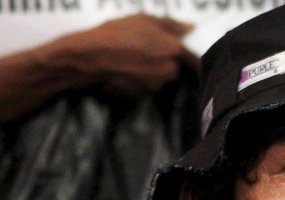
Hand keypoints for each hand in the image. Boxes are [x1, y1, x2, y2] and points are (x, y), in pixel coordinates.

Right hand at [60, 13, 198, 98]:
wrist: (90, 57)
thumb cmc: (118, 33)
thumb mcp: (145, 19)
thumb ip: (172, 25)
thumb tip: (191, 27)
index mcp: (174, 50)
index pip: (194, 59)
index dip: (189, 57)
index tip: (181, 54)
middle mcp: (169, 71)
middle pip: (174, 68)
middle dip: (164, 61)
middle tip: (144, 49)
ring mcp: (156, 86)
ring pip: (159, 78)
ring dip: (150, 70)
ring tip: (130, 57)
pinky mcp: (141, 96)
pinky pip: (144, 86)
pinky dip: (138, 79)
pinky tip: (124, 68)